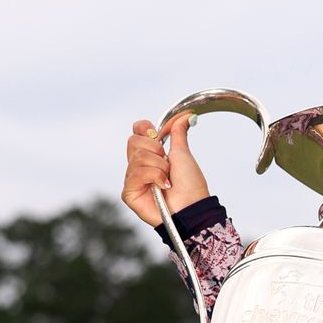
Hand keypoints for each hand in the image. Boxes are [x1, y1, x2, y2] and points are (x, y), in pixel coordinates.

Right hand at [121, 112, 209, 226]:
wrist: (193, 206)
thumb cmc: (191, 185)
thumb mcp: (183, 154)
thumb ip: (178, 134)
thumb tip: (186, 115)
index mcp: (149, 155)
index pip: (136, 132)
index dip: (145, 128)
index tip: (159, 136)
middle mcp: (138, 166)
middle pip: (133, 141)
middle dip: (156, 150)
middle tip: (168, 164)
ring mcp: (132, 179)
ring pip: (137, 157)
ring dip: (159, 167)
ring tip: (168, 180)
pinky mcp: (129, 193)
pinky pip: (136, 173)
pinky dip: (154, 177)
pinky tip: (163, 187)